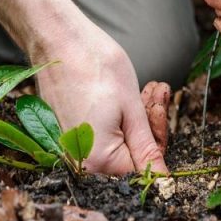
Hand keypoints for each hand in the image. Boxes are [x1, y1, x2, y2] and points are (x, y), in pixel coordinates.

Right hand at [33, 26, 169, 173]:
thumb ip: (147, 148)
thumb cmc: (95, 65)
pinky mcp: (66, 133)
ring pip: (117, 142)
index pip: (143, 168)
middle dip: (148, 124)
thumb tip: (163, 182)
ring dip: (135, 118)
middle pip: (129, 156)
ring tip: (145, 87)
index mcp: (98, 161)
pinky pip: (100, 134)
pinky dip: (116, 116)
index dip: (158, 137)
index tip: (161, 107)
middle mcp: (80, 162)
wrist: (57, 39)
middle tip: (156, 91)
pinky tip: (124, 92)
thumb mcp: (131, 107)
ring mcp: (70, 148)